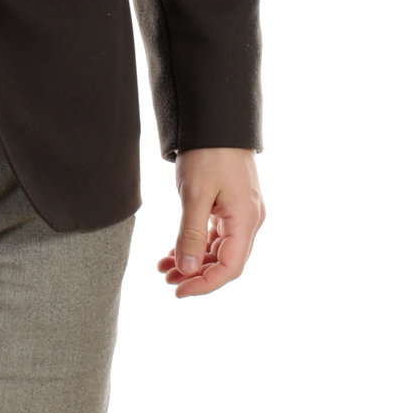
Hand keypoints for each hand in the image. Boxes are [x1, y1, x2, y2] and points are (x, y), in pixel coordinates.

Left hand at [157, 147, 263, 297]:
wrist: (216, 121)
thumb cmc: (208, 153)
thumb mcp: (194, 195)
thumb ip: (191, 234)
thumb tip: (187, 270)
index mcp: (245, 221)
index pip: (229, 268)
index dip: (205, 285)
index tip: (179, 291)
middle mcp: (248, 221)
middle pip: (225, 262)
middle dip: (196, 275)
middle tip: (167, 280)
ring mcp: (241, 213)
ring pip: (218, 249)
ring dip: (193, 261)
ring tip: (164, 268)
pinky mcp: (230, 206)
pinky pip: (215, 234)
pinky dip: (195, 244)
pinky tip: (174, 251)